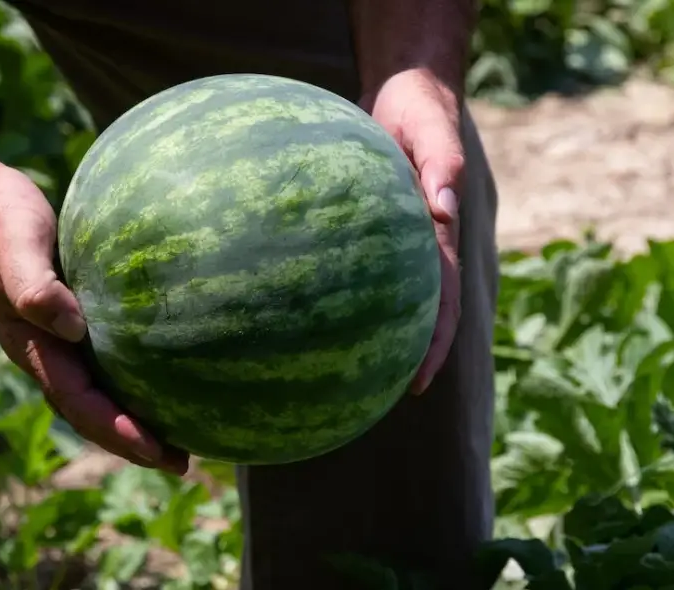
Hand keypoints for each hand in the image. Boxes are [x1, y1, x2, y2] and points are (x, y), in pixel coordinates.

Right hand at [0, 159, 189, 474]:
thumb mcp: (14, 246)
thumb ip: (34, 287)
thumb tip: (73, 328)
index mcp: (30, 344)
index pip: (77, 401)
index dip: (116, 430)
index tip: (158, 451)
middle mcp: (44, 349)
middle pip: (88, 410)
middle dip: (130, 441)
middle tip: (180, 463)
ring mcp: (54, 335)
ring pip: (94, 390)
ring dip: (130, 417)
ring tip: (176, 435)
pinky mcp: (68, 315)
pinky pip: (101, 358)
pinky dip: (127, 378)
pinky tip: (160, 374)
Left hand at [359, 68, 463, 394]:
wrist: (403, 89)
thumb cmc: (421, 108)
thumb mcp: (435, 130)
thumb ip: (442, 167)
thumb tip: (442, 211)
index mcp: (438, 235)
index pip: (439, 301)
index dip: (432, 345)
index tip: (415, 383)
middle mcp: (417, 243)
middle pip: (412, 310)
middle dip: (399, 354)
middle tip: (375, 396)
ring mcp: (392, 236)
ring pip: (382, 292)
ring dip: (370, 329)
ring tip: (339, 369)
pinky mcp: (364, 224)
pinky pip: (350, 261)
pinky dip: (336, 288)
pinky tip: (303, 307)